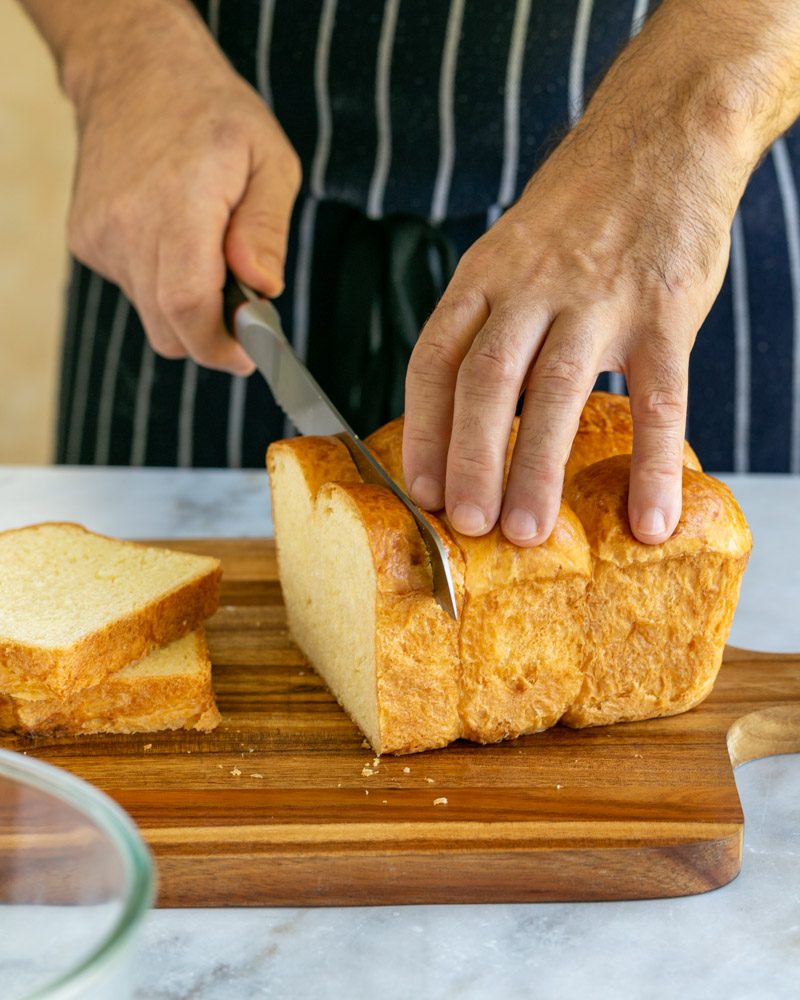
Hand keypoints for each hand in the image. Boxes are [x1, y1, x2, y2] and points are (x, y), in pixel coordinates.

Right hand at [63, 1, 300, 374]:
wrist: (134, 71)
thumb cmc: (211, 112)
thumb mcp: (269, 159)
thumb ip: (267, 229)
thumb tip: (263, 288)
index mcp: (178, 204)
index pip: (187, 306)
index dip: (219, 345)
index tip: (249, 354)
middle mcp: (128, 225)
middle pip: (169, 328)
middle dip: (210, 336)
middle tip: (244, 311)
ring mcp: (100, 235)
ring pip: (151, 314)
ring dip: (187, 305)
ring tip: (207, 252)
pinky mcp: (87, 241)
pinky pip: (134, 289)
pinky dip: (161, 281)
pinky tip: (174, 237)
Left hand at [402, 2, 774, 545]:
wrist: (660, 135)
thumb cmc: (578, 210)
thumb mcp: (510, 250)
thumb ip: (488, 321)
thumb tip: (467, 413)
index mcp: (483, 276)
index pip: (434, 359)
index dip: (423, 430)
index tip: (419, 489)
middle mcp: (530, 287)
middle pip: (485, 380)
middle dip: (470, 459)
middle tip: (466, 524)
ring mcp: (597, 298)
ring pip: (557, 391)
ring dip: (537, 468)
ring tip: (528, 532)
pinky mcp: (663, 311)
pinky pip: (658, 398)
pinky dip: (651, 464)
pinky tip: (648, 516)